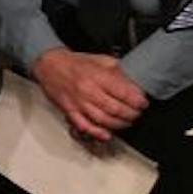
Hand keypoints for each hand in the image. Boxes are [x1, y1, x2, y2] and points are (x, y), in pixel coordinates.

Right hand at [30, 47, 145, 141]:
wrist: (50, 65)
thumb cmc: (74, 63)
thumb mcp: (101, 60)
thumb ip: (118, 72)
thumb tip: (133, 84)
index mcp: (98, 76)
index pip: (125, 93)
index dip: (138, 101)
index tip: (143, 103)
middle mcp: (88, 91)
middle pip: (116, 109)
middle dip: (131, 114)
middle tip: (136, 113)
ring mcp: (79, 103)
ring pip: (104, 120)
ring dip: (119, 124)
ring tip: (126, 122)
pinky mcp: (70, 111)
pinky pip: (85, 126)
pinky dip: (98, 133)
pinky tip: (107, 134)